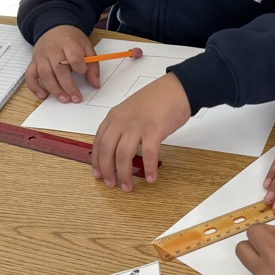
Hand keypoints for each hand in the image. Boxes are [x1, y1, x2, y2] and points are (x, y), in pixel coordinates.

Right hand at [25, 25, 99, 102]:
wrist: (55, 27)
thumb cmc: (72, 39)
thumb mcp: (87, 47)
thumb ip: (93, 66)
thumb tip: (95, 84)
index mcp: (68, 43)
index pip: (73, 57)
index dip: (79, 68)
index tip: (83, 72)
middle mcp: (52, 49)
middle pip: (59, 69)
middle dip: (68, 86)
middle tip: (76, 98)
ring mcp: (41, 56)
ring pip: (44, 74)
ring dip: (54, 89)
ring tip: (64, 100)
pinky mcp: (33, 62)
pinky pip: (29, 75)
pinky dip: (34, 87)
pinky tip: (43, 96)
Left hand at [91, 72, 190, 190]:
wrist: (177, 88)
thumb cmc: (157, 99)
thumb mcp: (131, 110)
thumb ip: (123, 126)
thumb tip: (120, 148)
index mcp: (114, 117)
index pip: (99, 142)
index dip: (96, 161)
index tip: (97, 174)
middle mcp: (122, 121)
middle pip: (107, 150)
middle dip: (107, 171)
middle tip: (111, 185)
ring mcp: (137, 125)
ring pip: (123, 155)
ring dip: (124, 174)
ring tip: (128, 186)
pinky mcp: (154, 129)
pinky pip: (148, 153)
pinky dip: (149, 168)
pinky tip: (151, 178)